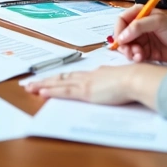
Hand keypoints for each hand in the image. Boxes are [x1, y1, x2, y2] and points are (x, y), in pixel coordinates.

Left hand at [22, 63, 166, 107]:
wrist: (136, 79)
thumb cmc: (133, 80)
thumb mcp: (120, 80)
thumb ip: (112, 81)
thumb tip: (109, 83)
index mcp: (96, 74)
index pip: (74, 76)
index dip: (60, 78)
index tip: (51, 80)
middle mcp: (88, 76)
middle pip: (62, 78)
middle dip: (46, 80)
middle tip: (31, 83)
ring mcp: (85, 83)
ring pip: (59, 83)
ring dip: (43, 85)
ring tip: (30, 88)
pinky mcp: (86, 91)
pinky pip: (65, 91)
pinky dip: (52, 91)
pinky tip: (42, 92)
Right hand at [112, 5, 166, 63]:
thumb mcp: (159, 22)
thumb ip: (139, 26)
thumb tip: (121, 37)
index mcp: (141, 14)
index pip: (121, 20)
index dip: (119, 30)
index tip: (121, 40)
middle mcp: (139, 26)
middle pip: (122, 35)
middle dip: (123, 44)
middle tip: (129, 52)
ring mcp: (142, 40)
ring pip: (127, 47)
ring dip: (129, 52)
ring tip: (139, 56)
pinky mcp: (146, 52)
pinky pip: (134, 55)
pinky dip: (135, 57)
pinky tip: (141, 58)